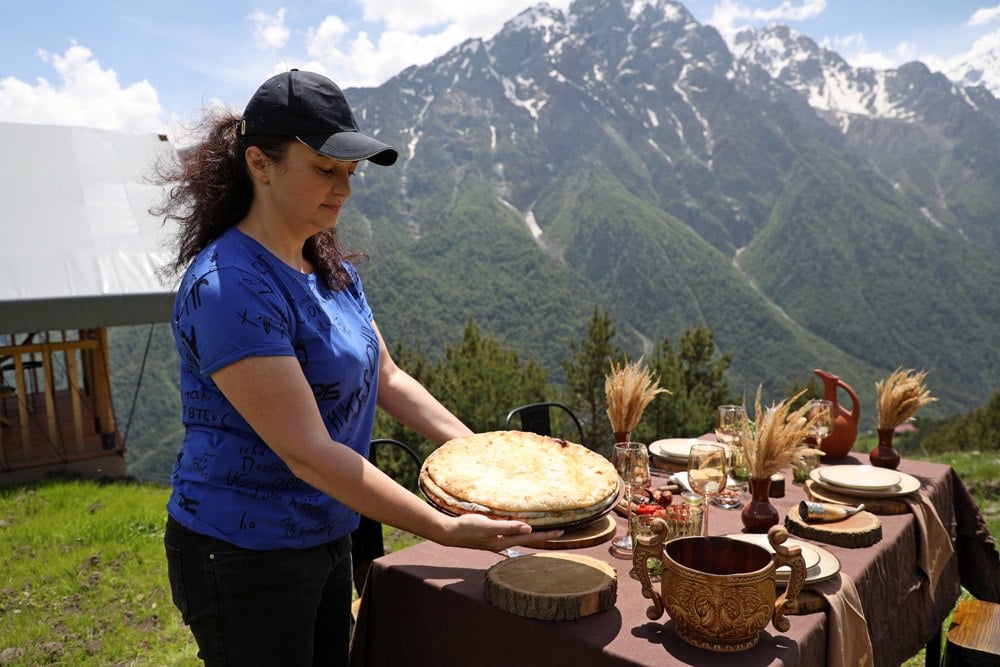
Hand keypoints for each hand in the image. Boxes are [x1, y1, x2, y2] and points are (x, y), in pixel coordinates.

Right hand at [445, 513, 563, 551]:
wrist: (450, 533)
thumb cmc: (468, 528)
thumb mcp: (488, 526)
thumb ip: (508, 527)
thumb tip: (529, 528)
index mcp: (503, 542)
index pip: (529, 538)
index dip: (545, 535)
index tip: (560, 532)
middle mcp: (502, 543)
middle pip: (527, 539)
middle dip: (543, 536)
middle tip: (559, 531)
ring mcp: (497, 540)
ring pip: (519, 537)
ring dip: (532, 534)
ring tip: (544, 530)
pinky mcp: (491, 535)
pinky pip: (510, 533)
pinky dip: (519, 530)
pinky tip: (520, 527)